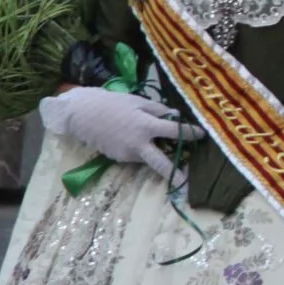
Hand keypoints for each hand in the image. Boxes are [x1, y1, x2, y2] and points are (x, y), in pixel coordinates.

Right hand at [39, 87, 193, 172]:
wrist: (80, 114)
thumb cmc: (111, 103)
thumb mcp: (137, 101)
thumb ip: (158, 110)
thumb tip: (175, 116)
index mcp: (145, 125)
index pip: (174, 131)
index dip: (190, 133)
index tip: (202, 135)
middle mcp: (138, 144)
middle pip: (161, 162)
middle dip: (174, 173)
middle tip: (187, 183)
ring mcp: (127, 154)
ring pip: (148, 158)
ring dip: (156, 155)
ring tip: (158, 146)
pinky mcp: (118, 158)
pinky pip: (136, 156)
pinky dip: (140, 150)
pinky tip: (133, 140)